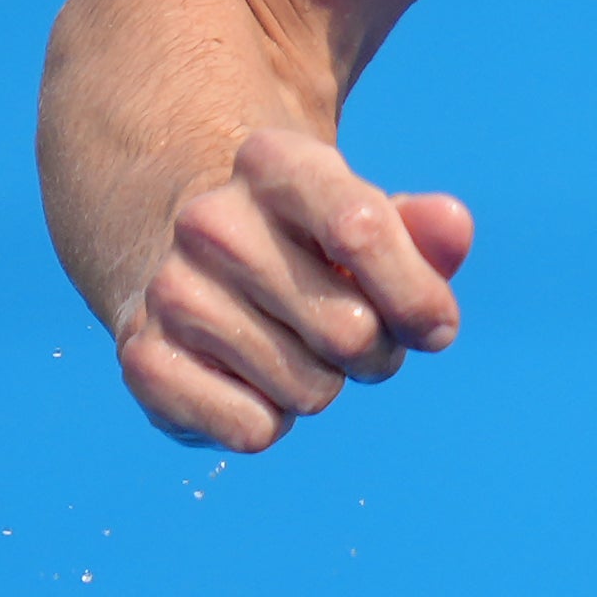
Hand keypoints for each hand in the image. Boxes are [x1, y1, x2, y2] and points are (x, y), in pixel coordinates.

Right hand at [114, 122, 474, 451]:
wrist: (192, 264)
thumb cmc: (311, 248)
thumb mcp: (369, 219)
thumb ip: (424, 230)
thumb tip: (453, 225)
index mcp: (275, 164)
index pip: (362, 230)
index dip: (418, 298)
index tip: (436, 328)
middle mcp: (210, 222)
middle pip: (350, 330)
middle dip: (377, 352)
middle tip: (354, 334)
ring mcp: (170, 291)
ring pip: (309, 390)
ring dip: (323, 386)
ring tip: (294, 348)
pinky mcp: (143, 359)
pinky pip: (252, 431)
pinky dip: (270, 421)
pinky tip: (248, 378)